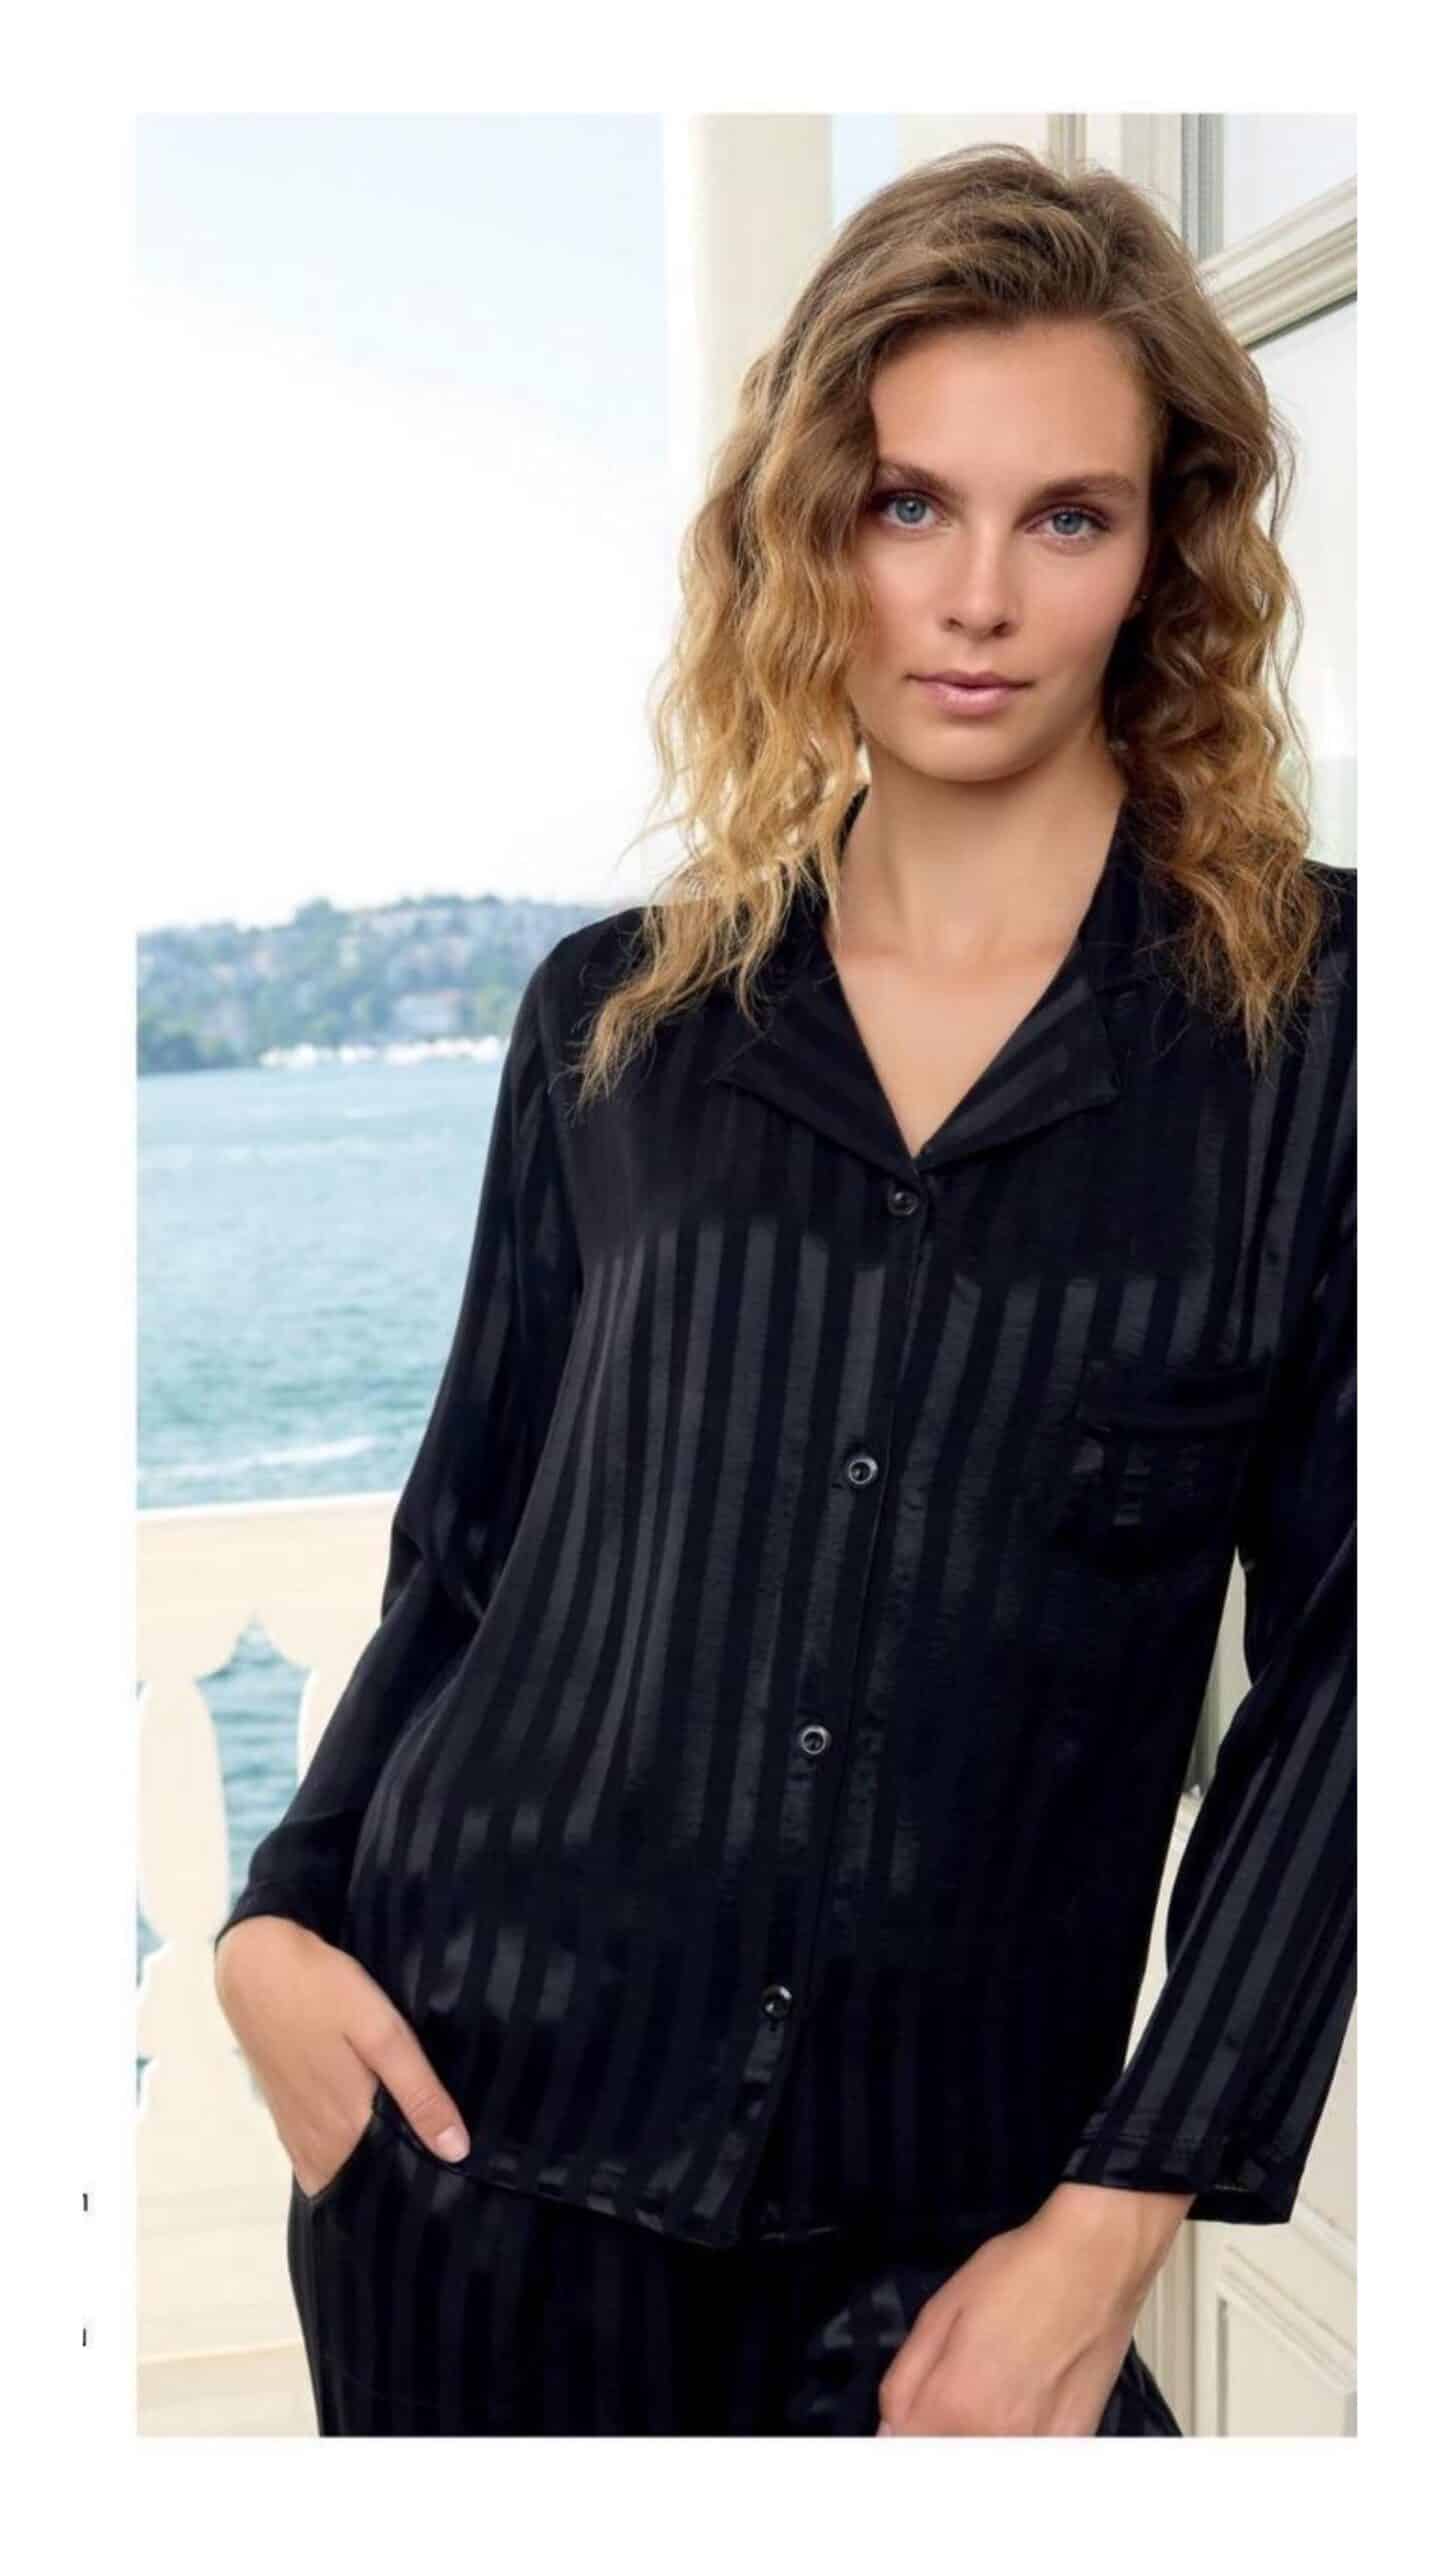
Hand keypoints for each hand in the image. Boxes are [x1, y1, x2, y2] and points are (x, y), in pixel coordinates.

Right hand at [214, 1915, 470, 2196]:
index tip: (447, 2179)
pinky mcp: (283, 2113)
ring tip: (405, 2150)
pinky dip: (339, 2158)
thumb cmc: (323, 1994)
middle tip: (433, 2163)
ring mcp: (295, 2130)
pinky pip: (315, 2157)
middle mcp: (316, 2142)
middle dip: (393, 2178)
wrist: (255, 1968)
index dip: (418, 2182)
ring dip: (365, 2170)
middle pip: (361, 2182)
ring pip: (337, 2172)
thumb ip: (418, 2093)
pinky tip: (363, 2135)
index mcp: (346, 2128)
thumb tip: (456, 2152)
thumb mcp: (383, 2034)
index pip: (387, 2182)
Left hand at [873, 2214, 1143, 2435]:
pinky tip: (1026, 2401)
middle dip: (936, 2436)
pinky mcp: (1074, 2444)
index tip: (910, 2414)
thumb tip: (888, 2431)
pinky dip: (1017, 2438)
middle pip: (945, 2461)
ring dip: (976, 2439)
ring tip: (994, 2390)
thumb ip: (904, 2382)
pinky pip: (1029, 2457)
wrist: (1095, 2261)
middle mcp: (995, 2442)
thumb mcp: (939, 2313)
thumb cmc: (1014, 2274)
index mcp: (952, 2409)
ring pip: (985, 2461)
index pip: (904, 2452)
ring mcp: (1039, 2449)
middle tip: (954, 2394)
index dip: (899, 2433)